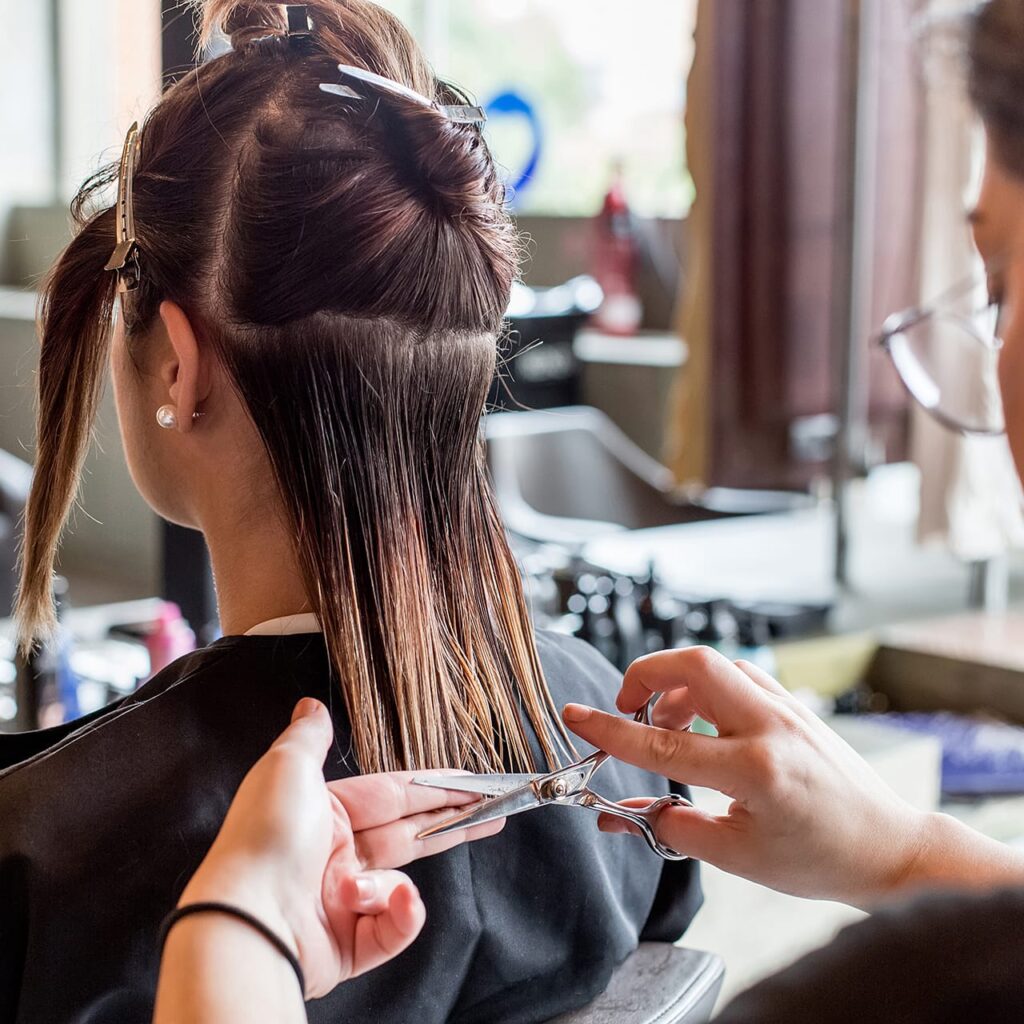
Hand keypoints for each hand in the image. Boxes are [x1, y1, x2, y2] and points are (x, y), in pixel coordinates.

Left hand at [180, 699, 503, 996]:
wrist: (245, 914)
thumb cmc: (266, 835)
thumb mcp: (287, 767)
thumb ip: (309, 736)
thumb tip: (311, 704)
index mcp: (327, 814)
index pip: (394, 795)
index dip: (435, 787)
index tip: (473, 782)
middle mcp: (337, 856)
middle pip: (410, 836)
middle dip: (453, 822)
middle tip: (497, 810)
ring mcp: (345, 902)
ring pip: (401, 886)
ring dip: (395, 885)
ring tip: (359, 889)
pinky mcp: (351, 945)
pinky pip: (394, 928)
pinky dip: (396, 918)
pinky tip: (380, 907)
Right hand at [562, 647, 929, 908]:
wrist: (889, 849)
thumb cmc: (820, 859)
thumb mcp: (738, 857)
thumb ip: (674, 827)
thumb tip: (620, 813)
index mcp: (754, 771)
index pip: (664, 743)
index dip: (610, 730)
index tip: (576, 717)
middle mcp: (771, 728)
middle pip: (695, 664)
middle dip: (646, 674)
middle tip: (627, 707)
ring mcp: (787, 709)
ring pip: (717, 665)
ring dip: (678, 684)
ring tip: (667, 726)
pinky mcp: (794, 706)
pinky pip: (739, 677)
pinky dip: (707, 688)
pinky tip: (703, 724)